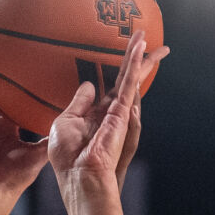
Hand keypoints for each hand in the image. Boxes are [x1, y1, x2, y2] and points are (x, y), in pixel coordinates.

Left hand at [48, 32, 168, 191]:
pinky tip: (139, 50)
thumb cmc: (69, 159)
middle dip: (139, 59)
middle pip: (128, 79)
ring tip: (144, 36)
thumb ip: (78, 103)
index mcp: (98, 115)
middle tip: (148, 38)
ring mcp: (120, 113)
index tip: (122, 63)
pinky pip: (128, 85)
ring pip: (131, 78)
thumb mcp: (66, 123)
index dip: (118, 74)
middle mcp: (112, 112)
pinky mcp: (122, 114)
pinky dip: (133, 66)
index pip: (112, 88)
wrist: (79, 178)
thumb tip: (89, 85)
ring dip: (139, 57)